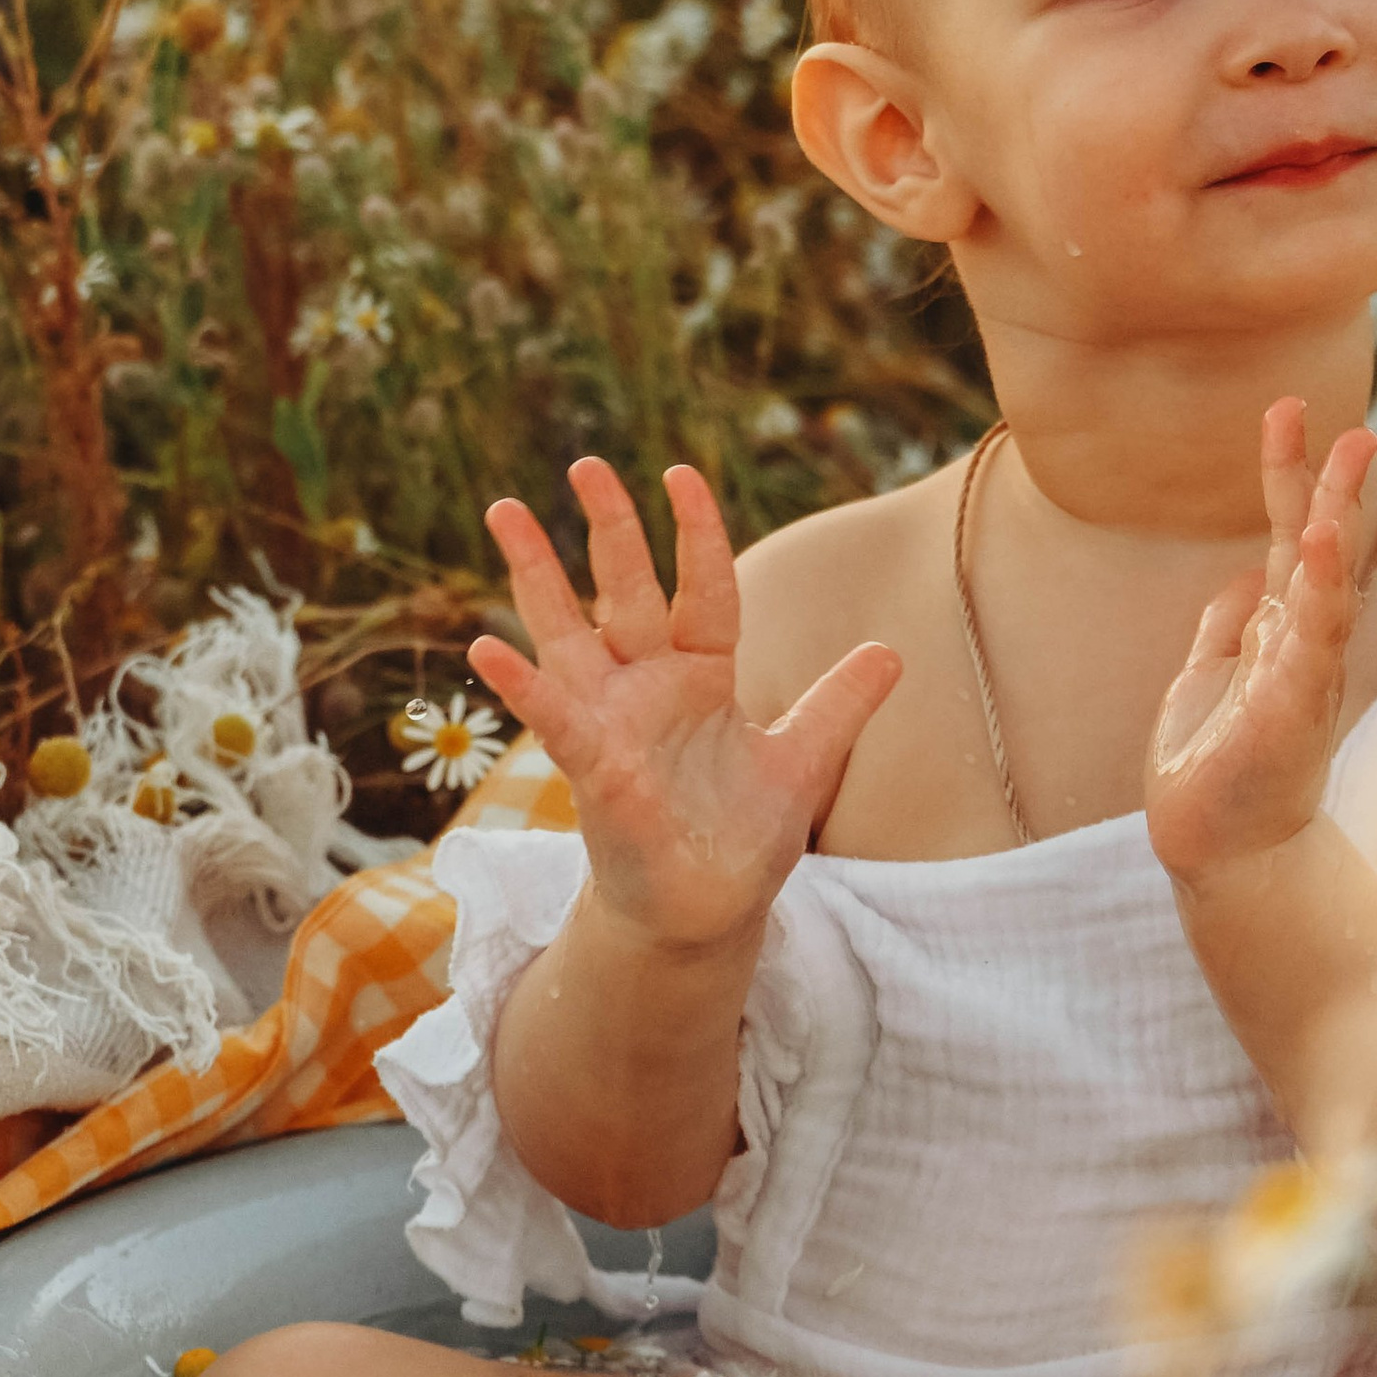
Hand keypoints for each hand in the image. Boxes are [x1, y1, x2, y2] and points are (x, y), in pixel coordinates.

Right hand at [466, 456, 899, 954]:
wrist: (706, 914)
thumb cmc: (740, 838)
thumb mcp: (802, 762)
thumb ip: (838, 705)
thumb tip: (891, 652)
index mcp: (701, 673)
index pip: (702, 587)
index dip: (695, 534)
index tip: (681, 473)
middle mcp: (648, 686)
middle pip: (625, 590)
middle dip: (608, 527)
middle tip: (585, 461)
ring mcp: (612, 722)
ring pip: (568, 632)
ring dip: (537, 574)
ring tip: (506, 511)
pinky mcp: (593, 769)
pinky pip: (552, 716)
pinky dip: (520, 683)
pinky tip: (484, 648)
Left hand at [1146, 405, 1376, 880]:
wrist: (1219, 855)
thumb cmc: (1216, 775)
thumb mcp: (1206, 678)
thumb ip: (1226, 625)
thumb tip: (1246, 572)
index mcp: (1279, 633)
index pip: (1289, 538)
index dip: (1289, 476)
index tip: (1291, 410)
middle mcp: (1300, 646)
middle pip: (1321, 548)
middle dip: (1334, 485)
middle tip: (1353, 424)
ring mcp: (1302, 674)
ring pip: (1327, 581)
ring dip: (1335, 518)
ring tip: (1347, 455)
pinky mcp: (1291, 707)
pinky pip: (1310, 636)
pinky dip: (1316, 585)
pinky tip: (1314, 539)